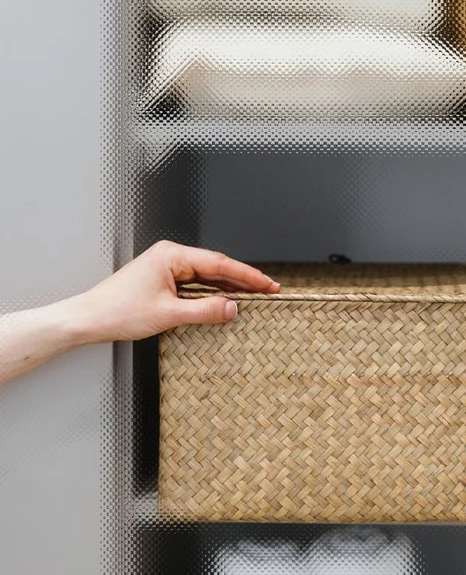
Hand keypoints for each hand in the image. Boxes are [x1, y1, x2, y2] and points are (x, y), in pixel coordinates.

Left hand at [67, 240, 279, 343]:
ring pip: (207, 274)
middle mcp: (170, 256)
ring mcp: (167, 267)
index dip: (248, 275)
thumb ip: (205, 310)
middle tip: (268, 289)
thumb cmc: (118, 311)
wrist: (89, 318)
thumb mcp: (168, 314)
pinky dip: (213, 291)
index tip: (267, 284)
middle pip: (217, 266)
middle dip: (243, 279)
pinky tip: (226, 299)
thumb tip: (232, 307)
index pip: (220, 263)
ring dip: (229, 285)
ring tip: (254, 295)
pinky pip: (195, 282)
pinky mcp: (163, 279)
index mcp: (172, 255)